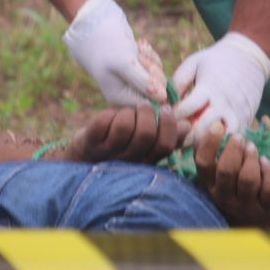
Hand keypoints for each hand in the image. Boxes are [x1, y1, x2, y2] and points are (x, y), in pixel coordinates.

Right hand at [62, 0, 165, 105]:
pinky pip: (155, 65)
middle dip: (150, 68)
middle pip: (157, 88)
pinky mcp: (138, 69)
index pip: (150, 102)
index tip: (142, 67)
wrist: (97, 27)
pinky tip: (138, 44)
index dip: (153, 85)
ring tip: (135, 47)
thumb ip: (144, 82)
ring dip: (149, 58)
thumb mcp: (126, 64)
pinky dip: (149, 53)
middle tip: (137, 53)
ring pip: (158, 74)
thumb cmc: (108, 46)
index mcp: (121, 97)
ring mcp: (134, 81)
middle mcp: (128, 92)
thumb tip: (163, 98)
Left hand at [62, 105, 182, 165]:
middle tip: (143, 108)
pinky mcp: (89, 144)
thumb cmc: (119, 150)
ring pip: (124, 126)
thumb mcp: (142, 147)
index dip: (169, 125)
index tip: (165, 110)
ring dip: (128, 112)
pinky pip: (102, 122)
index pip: (166, 145)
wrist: (82, 162)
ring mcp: (107, 154)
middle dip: (147, 114)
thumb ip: (164, 138)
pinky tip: (110, 116)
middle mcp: (129, 161)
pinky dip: (108, 114)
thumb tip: (187, 126)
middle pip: (146, 134)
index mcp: (146, 162)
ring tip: (127, 112)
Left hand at [171, 32, 269, 146]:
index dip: (173, 115)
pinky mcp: (246, 121)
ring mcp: (237, 114)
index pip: (188, 107)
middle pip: (202, 128)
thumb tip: (164, 101)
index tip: (164, 118)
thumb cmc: (215, 60)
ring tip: (188, 144)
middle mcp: (225, 103)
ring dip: (202, 143)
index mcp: (210, 86)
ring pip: (219, 138)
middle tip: (173, 137)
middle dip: (185, 135)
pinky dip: (219, 144)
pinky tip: (206, 144)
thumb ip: (178, 81)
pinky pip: (232, 140)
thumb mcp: (194, 63)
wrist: (249, 57)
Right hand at [193, 124, 269, 229]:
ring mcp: (246, 206)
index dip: (209, 143)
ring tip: (253, 149)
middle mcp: (225, 198)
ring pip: (248, 178)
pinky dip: (268, 170)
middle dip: (234, 149)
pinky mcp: (267, 209)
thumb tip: (211, 125)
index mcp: (210, 187)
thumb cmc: (236, 193)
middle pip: (226, 170)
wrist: (256, 226)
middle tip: (240, 138)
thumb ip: (216, 157)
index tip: (218, 126)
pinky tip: (265, 161)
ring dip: (251, 158)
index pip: (203, 164)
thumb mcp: (221, 180)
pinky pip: (269, 188)